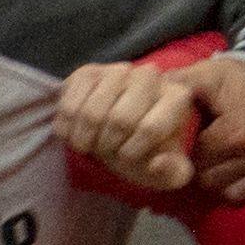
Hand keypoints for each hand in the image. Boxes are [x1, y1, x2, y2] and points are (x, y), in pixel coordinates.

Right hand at [56, 63, 195, 191]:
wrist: (116, 135)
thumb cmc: (144, 153)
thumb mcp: (165, 173)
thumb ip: (173, 174)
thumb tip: (158, 163)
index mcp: (177, 97)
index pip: (150, 128)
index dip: (132, 152)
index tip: (128, 156)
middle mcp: (151, 75)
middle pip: (120, 120)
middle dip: (108, 146)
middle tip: (107, 151)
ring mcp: (117, 70)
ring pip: (92, 114)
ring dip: (85, 140)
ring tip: (92, 143)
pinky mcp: (88, 72)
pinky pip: (70, 107)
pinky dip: (67, 130)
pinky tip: (76, 132)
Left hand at [178, 53, 244, 203]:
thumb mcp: (212, 73)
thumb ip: (179, 82)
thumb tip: (150, 89)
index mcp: (234, 135)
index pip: (196, 163)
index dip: (191, 153)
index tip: (196, 141)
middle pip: (212, 182)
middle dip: (206, 169)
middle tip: (210, 153)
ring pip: (234, 194)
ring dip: (226, 182)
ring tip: (226, 163)